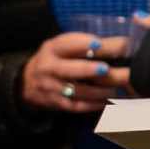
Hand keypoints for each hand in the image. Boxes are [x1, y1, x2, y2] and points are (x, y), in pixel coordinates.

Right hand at [22, 27, 136, 115]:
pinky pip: (76, 105)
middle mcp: (48, 67)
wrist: (27, 82)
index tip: (99, 44)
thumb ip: (84, 44)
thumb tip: (121, 43)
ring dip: (97, 91)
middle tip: (106, 69)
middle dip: (88, 69)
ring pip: (76, 91)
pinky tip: (106, 101)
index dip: (82, 43)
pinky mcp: (56, 103)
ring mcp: (51, 87)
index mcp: (52, 49)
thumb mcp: (61, 46)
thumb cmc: (54, 60)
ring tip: (114, 89)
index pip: (66, 44)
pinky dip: (93, 104)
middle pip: (69, 69)